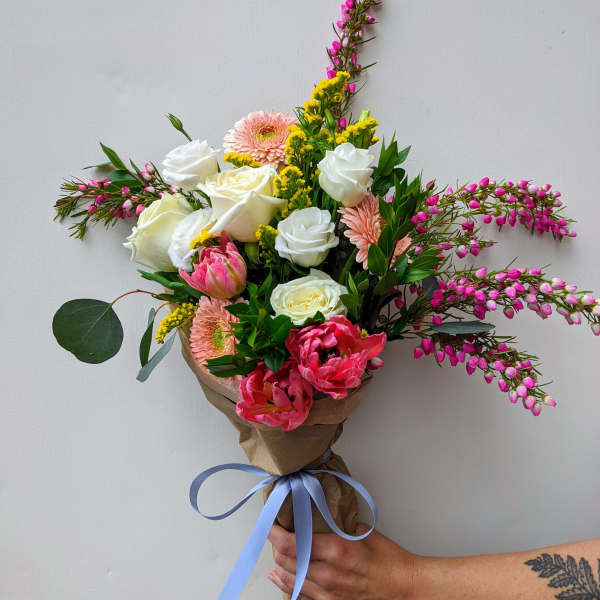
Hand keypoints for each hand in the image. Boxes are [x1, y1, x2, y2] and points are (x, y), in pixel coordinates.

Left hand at [267, 523, 417, 599]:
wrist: (404, 589)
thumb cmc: (388, 561)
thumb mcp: (362, 532)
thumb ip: (337, 525)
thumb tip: (321, 517)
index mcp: (335, 550)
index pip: (291, 543)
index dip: (274, 533)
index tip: (270, 524)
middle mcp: (327, 574)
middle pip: (285, 560)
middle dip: (275, 546)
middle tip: (274, 534)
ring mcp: (327, 593)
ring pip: (289, 578)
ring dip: (279, 564)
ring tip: (275, 552)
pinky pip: (300, 594)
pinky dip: (287, 583)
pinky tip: (279, 576)